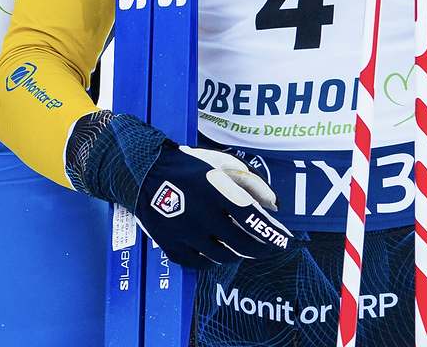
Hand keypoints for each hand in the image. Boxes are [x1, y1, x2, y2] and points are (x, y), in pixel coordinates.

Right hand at [132, 144, 295, 270]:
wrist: (141, 173)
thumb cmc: (187, 167)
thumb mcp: (220, 164)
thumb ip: (250, 182)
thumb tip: (274, 205)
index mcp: (215, 190)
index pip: (252, 219)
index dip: (272, 234)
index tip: (285, 241)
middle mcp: (201, 214)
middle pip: (242, 245)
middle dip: (261, 249)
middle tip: (267, 247)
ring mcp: (184, 233)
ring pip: (223, 257)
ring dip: (236, 253)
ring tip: (238, 244)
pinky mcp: (171, 246)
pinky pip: (200, 263)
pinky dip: (211, 259)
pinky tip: (214, 248)